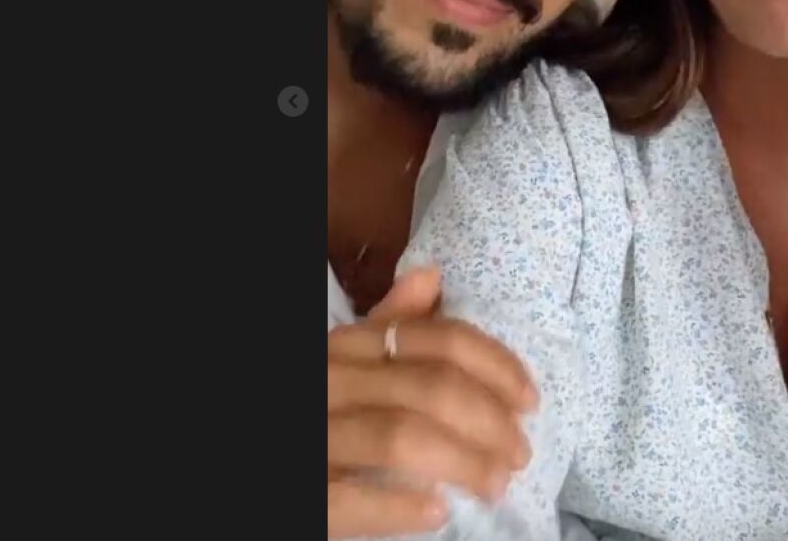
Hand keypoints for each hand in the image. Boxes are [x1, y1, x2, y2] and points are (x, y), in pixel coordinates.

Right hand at [327, 267, 538, 537]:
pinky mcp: (301, 492)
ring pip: (402, 436)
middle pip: (430, 387)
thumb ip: (386, 324)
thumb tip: (432, 276)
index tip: (530, 400)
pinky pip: (352, 499)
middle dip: (490, 420)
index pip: (435, 340)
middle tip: (521, 454)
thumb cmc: (313, 407)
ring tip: (496, 485)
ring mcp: (312, 435)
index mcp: (346, 347)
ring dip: (464, 462)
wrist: (257, 458)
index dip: (495, 366)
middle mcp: (329, 381)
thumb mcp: (339, 359)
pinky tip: (436, 512)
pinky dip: (401, 507)